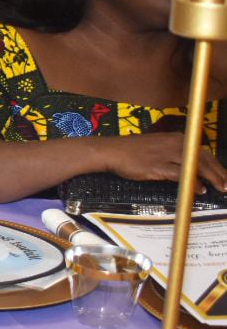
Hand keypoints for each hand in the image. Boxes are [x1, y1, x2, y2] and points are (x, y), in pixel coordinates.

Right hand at [101, 134, 226, 191]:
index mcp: (177, 138)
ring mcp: (167, 154)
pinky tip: (200, 189)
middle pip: (204, 159)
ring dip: (212, 178)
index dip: (216, 165)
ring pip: (197, 166)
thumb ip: (173, 154)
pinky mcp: (158, 166)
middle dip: (219, 173)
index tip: (224, 175)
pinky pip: (182, 174)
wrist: (111, 151)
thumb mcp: (157, 147)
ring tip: (221, 188)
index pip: (203, 152)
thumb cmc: (131, 151)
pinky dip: (193, 182)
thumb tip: (187, 168)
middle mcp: (176, 144)